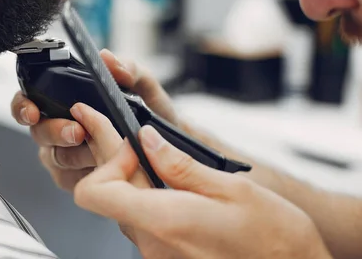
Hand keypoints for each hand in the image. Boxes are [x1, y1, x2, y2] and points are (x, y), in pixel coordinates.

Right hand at [10, 49, 177, 190]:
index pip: (29, 100)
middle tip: (78, 132)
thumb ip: (128, 69)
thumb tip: (108, 58)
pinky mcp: (74, 180)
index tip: (33, 111)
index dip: (23, 106)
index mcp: (65, 100)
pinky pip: (68, 180)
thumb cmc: (152, 115)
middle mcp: (58, 127)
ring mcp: (64, 155)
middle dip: (56, 132)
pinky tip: (102, 169)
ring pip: (54, 157)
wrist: (171, 148)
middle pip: (39, 132)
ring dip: (76, 154)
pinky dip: (85, 175)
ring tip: (99, 151)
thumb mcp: (145, 87)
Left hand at [72, 108, 331, 258]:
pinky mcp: (166, 258)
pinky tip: (164, 181)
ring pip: (124, 206)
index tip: (127, 139)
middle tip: (113, 125)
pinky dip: (145, 196)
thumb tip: (147, 140)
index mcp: (164, 221)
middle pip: (108, 194)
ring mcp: (157, 255)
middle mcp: (152, 243)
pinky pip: (142, 221)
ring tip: (143, 150)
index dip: (105, 157)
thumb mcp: (233, 191)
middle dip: (111, 155)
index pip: (95, 191)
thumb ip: (181, 166)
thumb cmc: (276, 244)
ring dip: (129, 176)